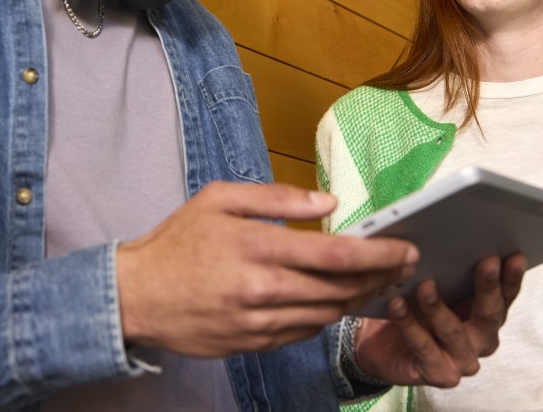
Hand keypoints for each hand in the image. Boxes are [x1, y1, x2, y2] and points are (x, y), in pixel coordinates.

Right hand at [116, 182, 419, 357]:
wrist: (136, 295)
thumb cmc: (177, 241)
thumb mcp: (218, 198)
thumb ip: (277, 197)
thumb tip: (329, 203)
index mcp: (257, 246)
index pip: (336, 254)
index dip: (379, 253)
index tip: (406, 246)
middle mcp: (263, 289)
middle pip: (341, 288)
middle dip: (380, 276)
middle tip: (403, 264)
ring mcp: (260, 322)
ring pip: (328, 314)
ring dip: (358, 298)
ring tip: (377, 281)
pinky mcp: (254, 344)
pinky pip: (305, 332)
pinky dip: (327, 316)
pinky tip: (335, 300)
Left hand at [353, 252, 526, 386]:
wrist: (378, 342)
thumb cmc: (411, 307)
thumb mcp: (432, 283)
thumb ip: (447, 269)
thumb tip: (452, 237)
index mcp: (486, 315)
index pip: (505, 296)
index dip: (511, 277)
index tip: (513, 255)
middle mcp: (481, 340)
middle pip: (490, 315)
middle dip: (488, 287)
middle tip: (486, 262)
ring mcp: (462, 360)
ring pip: (453, 331)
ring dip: (438, 306)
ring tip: (425, 284)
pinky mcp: (439, 374)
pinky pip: (423, 346)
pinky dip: (409, 324)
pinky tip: (397, 304)